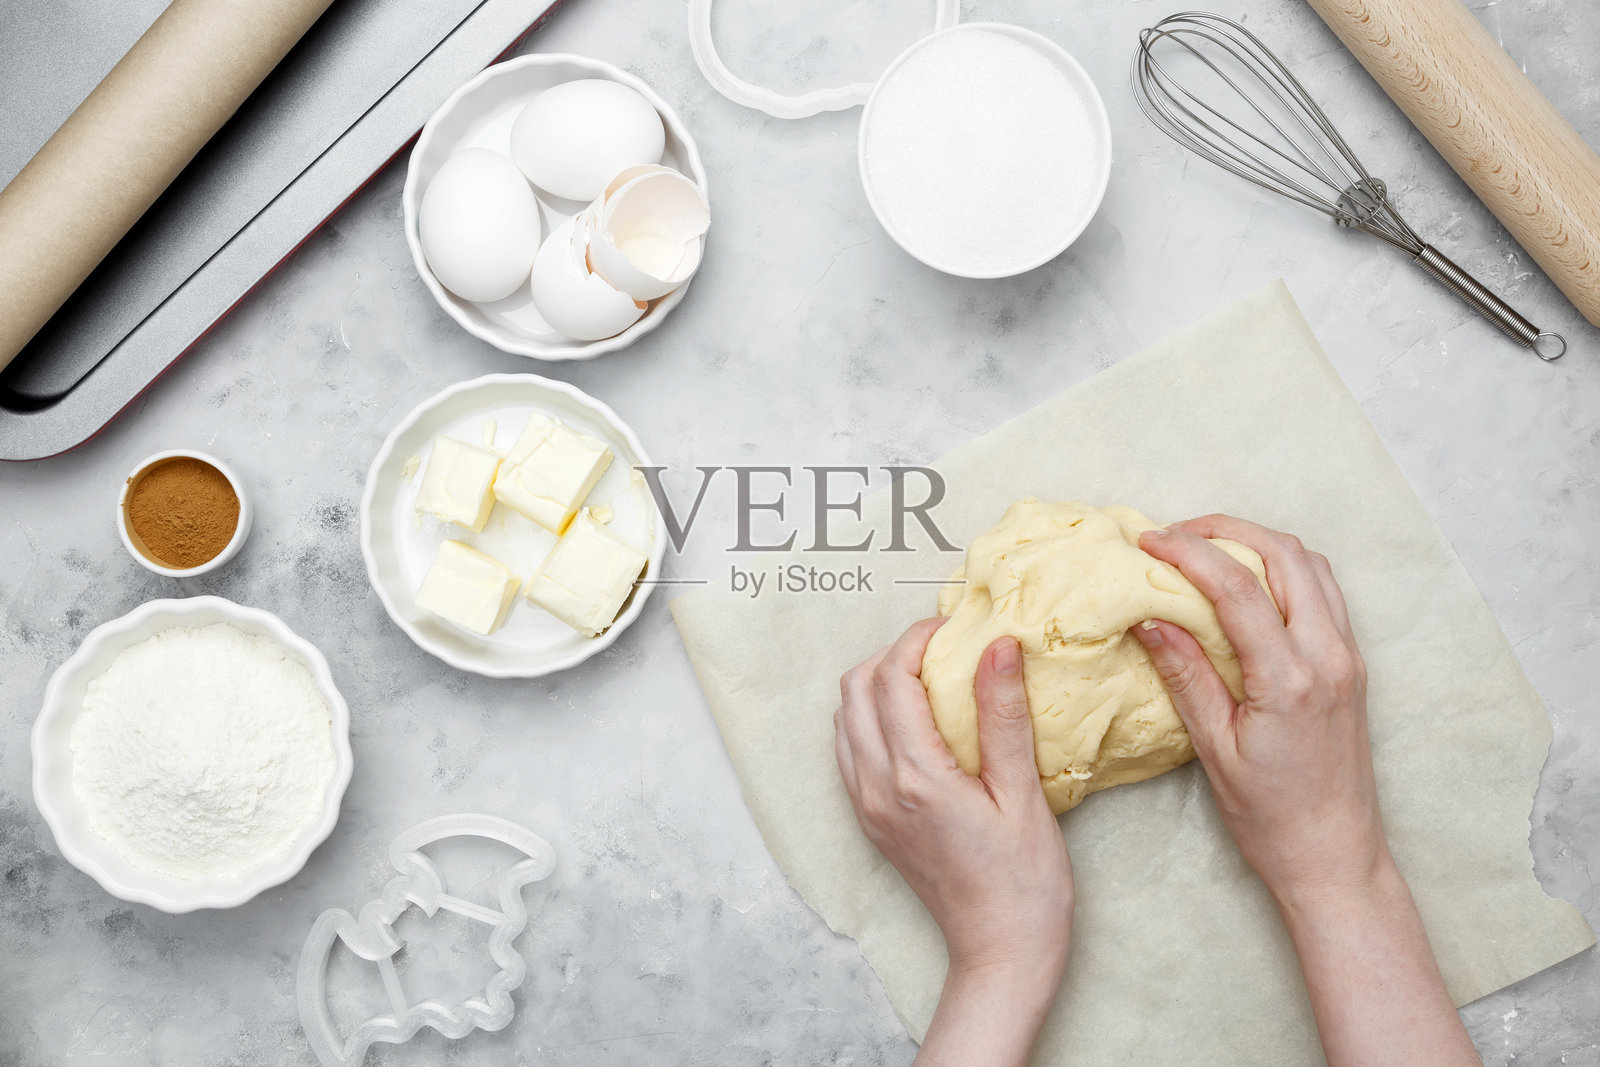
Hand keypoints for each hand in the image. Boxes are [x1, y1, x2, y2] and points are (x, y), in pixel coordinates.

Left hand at [835, 620, 1071, 1065]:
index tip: (953, 628)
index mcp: (915, 777)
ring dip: (877, 685)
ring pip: (845, 718)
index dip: (917, 639)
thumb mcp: (1024, 794)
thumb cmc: (1025, 882)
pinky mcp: (870, 820)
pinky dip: (872, 719)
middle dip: (892, 655)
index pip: (891, 679)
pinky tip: (916, 722)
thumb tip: (997, 646)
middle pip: (854, 689)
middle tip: (942, 650)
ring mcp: (867, 806)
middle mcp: (877, 788)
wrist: (1001, 952)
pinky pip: (851, 749)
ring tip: (931, 680)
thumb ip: (1003, 716)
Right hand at [1135, 514, 1478, 1066]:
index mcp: (1290, 679)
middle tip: (1176, 533)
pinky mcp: (1351, 665)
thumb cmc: (1269, 816)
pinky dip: (1283, 568)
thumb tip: (1150, 618)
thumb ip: (1186, 676)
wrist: (1334, 856)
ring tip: (1206, 548)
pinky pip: (1323, 591)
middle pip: (1284, 554)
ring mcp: (1347, 657)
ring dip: (1258, 542)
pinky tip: (1246, 582)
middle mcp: (1328, 657)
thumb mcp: (1213, 750)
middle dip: (1226, 530)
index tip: (1147, 542)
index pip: (1237, 588)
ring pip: (1310, 565)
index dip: (1188, 553)